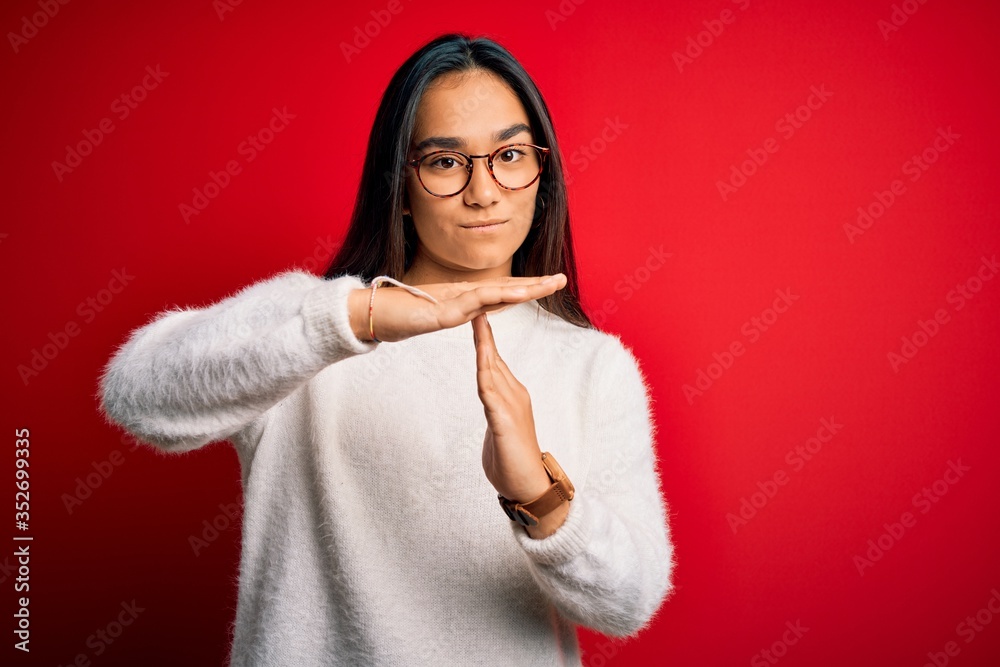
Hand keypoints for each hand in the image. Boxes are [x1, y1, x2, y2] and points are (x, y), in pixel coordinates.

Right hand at [349, 274, 566, 342]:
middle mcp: (461, 297)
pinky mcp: (439, 311)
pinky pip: (469, 304)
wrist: (369, 315)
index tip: (550, 283)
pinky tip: (509, 295)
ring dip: (520, 289)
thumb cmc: (398, 314)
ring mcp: (451, 303)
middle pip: (504, 290)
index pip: (501, 294)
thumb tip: (467, 310)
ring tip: (544, 286)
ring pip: (492, 293)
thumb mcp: (433, 315)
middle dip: (534, 285)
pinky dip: (490, 298)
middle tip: (562, 278)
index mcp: (463, 300)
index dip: (526, 287)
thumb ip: (451, 311)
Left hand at [472, 312, 551, 503]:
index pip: (494, 359)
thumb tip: (488, 397)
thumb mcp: (498, 426)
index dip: (484, 336)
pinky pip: (491, 396)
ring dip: (484, 345)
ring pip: (493, 370)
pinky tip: (479, 364)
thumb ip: (493, 409)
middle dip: (483, 330)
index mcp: (511, 395)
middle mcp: (514, 395)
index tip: (474, 314)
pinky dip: (484, 377)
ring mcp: (510, 408)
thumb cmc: (512, 460)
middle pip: (493, 357)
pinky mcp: (505, 423)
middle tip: (475, 301)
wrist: (528, 487)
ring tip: (476, 321)